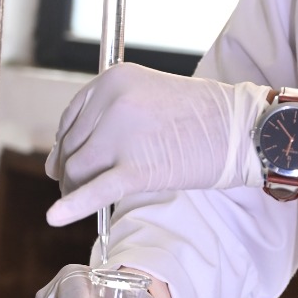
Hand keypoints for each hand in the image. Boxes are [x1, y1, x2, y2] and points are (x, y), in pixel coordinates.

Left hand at [45, 62, 269, 226]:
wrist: (242, 128)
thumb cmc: (203, 115)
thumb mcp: (150, 95)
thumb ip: (110, 114)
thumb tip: (64, 156)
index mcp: (114, 79)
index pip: (71, 118)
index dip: (66, 144)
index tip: (66, 159)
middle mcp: (112, 103)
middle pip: (72, 147)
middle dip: (72, 169)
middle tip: (77, 185)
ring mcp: (121, 135)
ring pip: (77, 170)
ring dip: (76, 188)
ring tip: (84, 198)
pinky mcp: (136, 168)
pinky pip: (95, 191)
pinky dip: (73, 206)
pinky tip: (56, 218)